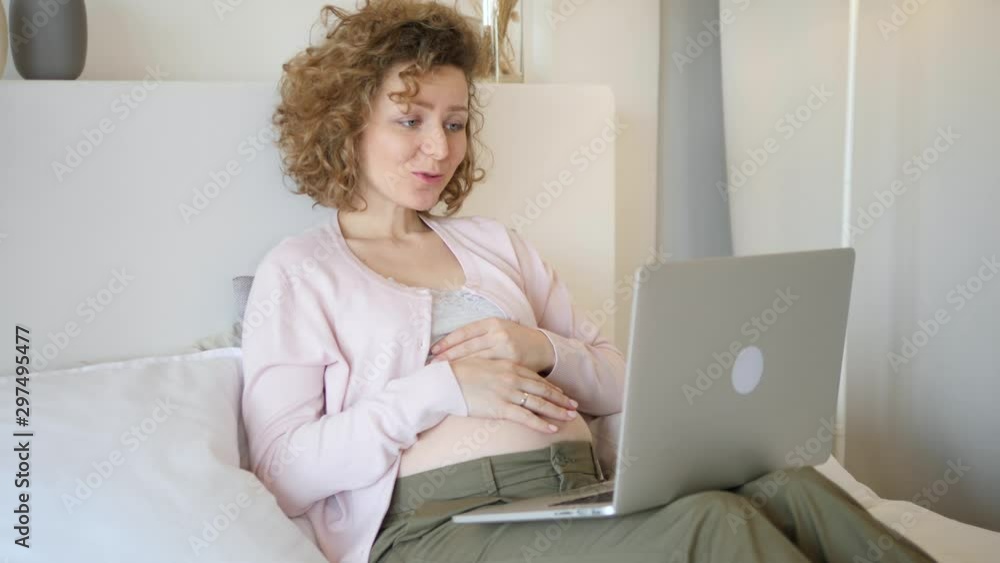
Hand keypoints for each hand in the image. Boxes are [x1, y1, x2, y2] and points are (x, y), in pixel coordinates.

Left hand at [429, 318, 554, 373]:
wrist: (542, 348)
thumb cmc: (515, 339)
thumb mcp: (498, 330)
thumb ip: (479, 335)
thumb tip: (450, 344)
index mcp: (492, 323)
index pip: (464, 332)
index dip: (447, 341)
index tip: (433, 350)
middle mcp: (498, 333)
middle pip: (467, 346)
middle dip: (447, 356)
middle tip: (431, 365)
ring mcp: (505, 349)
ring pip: (475, 359)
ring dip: (457, 367)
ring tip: (441, 374)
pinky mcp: (512, 364)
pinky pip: (488, 371)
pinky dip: (473, 375)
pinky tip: (462, 381)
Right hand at [450, 357, 578, 433]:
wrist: (444, 381)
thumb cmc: (457, 373)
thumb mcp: (481, 364)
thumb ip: (495, 370)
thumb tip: (499, 377)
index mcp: (508, 366)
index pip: (535, 378)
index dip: (550, 386)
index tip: (561, 393)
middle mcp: (512, 378)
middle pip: (543, 390)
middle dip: (560, 398)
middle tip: (574, 405)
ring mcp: (508, 393)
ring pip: (539, 403)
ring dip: (557, 410)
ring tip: (570, 416)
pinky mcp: (500, 408)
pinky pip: (526, 418)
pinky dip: (541, 424)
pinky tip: (553, 429)